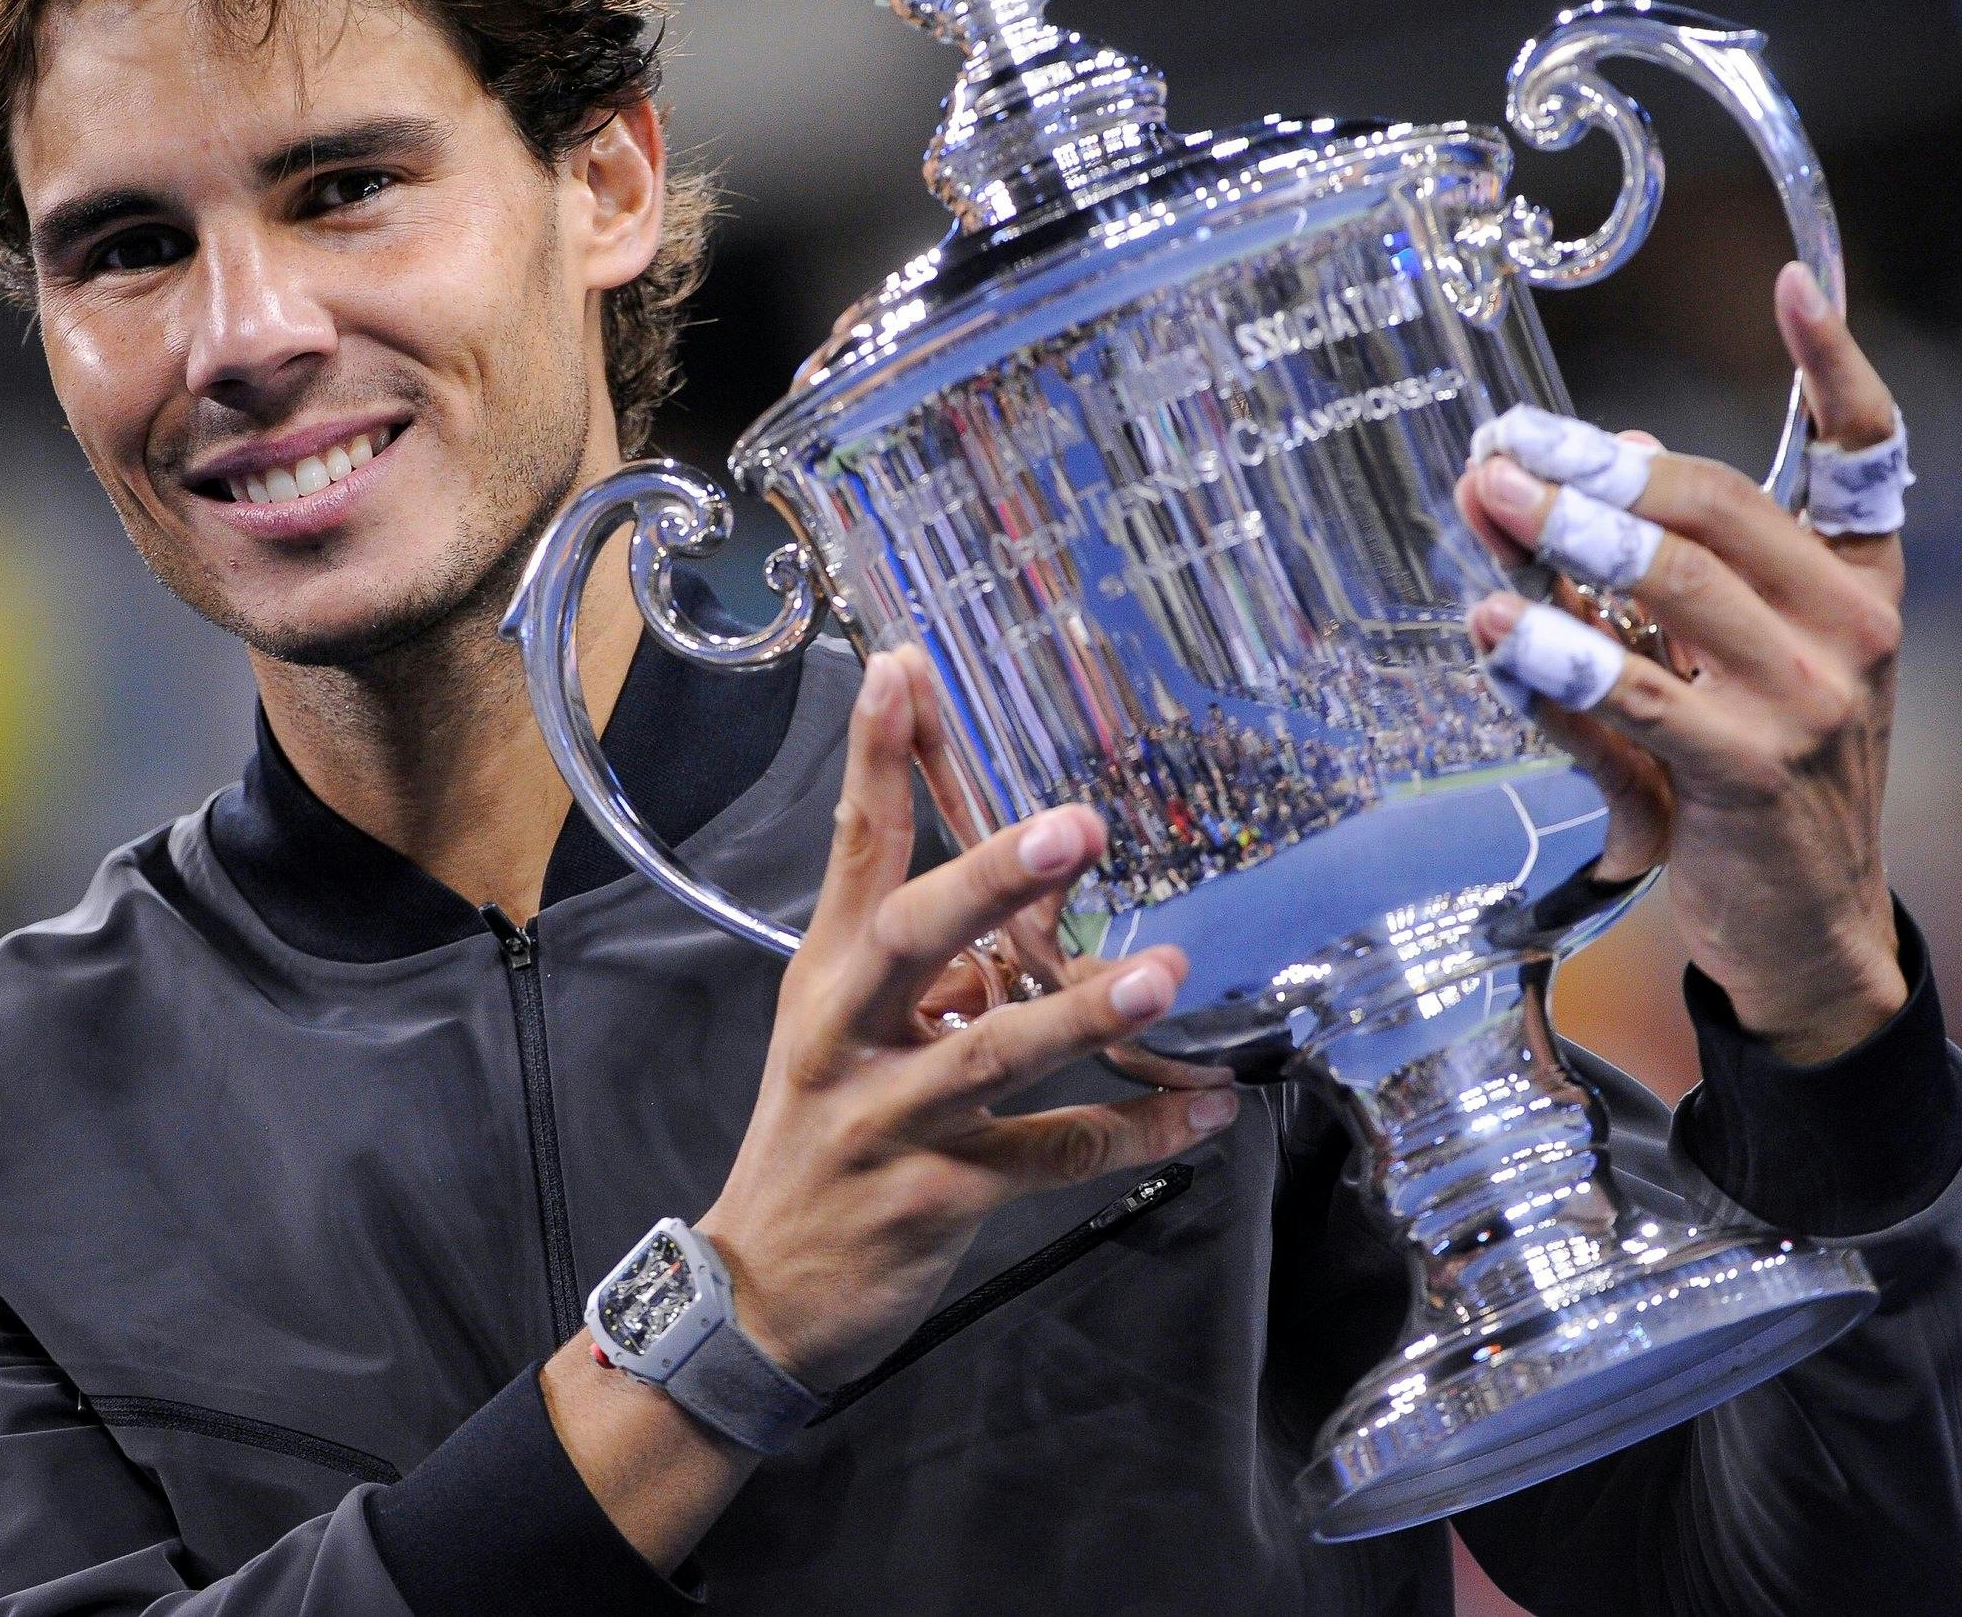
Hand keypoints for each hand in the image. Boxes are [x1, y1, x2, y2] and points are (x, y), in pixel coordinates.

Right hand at [697, 646, 1241, 1389]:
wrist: (757, 1293)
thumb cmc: (817, 1140)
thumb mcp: (846, 1036)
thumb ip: (933, 972)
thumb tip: (1031, 917)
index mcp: (829, 977)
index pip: (854, 847)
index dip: (876, 757)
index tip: (905, 669)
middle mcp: (851, 1034)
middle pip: (913, 937)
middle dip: (993, 878)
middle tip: (1077, 828)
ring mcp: (891, 1117)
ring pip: (990, 1056)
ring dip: (1080, 1016)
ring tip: (1162, 978)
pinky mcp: (937, 1195)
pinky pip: (1050, 1159)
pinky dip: (1133, 1135)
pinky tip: (1204, 1113)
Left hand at [1453, 261, 1908, 1064]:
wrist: (1808, 934)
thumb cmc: (1755, 783)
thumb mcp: (1741, 666)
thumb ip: (1687, 571)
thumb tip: (1608, 460)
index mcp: (1861, 586)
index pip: (1867, 454)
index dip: (1834, 365)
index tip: (1789, 284)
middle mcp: (1852, 629)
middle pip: (1711, 507)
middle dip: (1592, 469)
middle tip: (1502, 447)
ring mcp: (1808, 700)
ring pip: (1667, 585)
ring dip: (1558, 538)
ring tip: (1484, 503)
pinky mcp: (1749, 772)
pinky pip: (1631, 688)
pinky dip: (1553, 654)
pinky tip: (1494, 626)